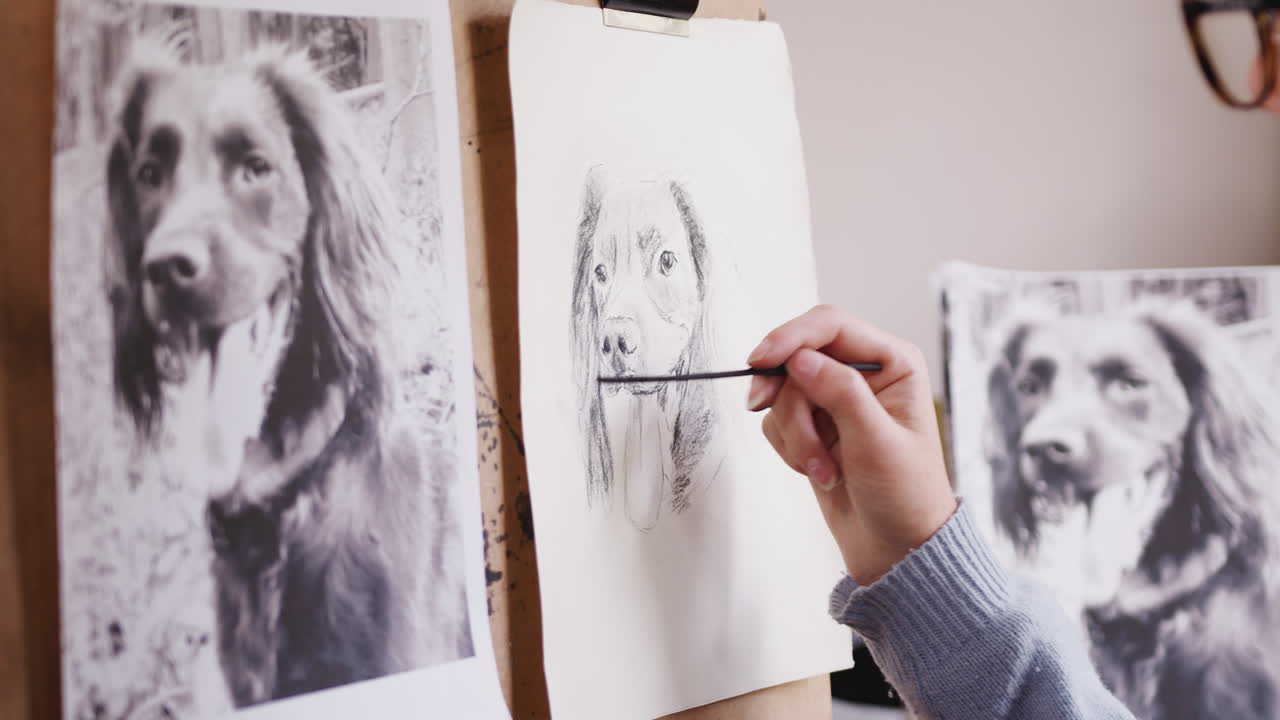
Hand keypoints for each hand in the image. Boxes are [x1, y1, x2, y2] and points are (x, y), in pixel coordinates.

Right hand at [746, 305, 956, 584]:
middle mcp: (863, 373)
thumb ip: (840, 393)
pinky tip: (818, 471)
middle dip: (790, 401)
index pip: (829, 326)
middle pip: (797, 357)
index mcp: (893, 362)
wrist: (895, 548)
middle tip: (776, 423)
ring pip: (784, 392)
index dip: (790, 338)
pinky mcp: (813, 426)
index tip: (759, 361)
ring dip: (795, 435)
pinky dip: (789, 448)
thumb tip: (799, 358)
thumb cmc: (905, 496)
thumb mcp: (877, 442)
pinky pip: (777, 420)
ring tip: (823, 469)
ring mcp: (835, 400)